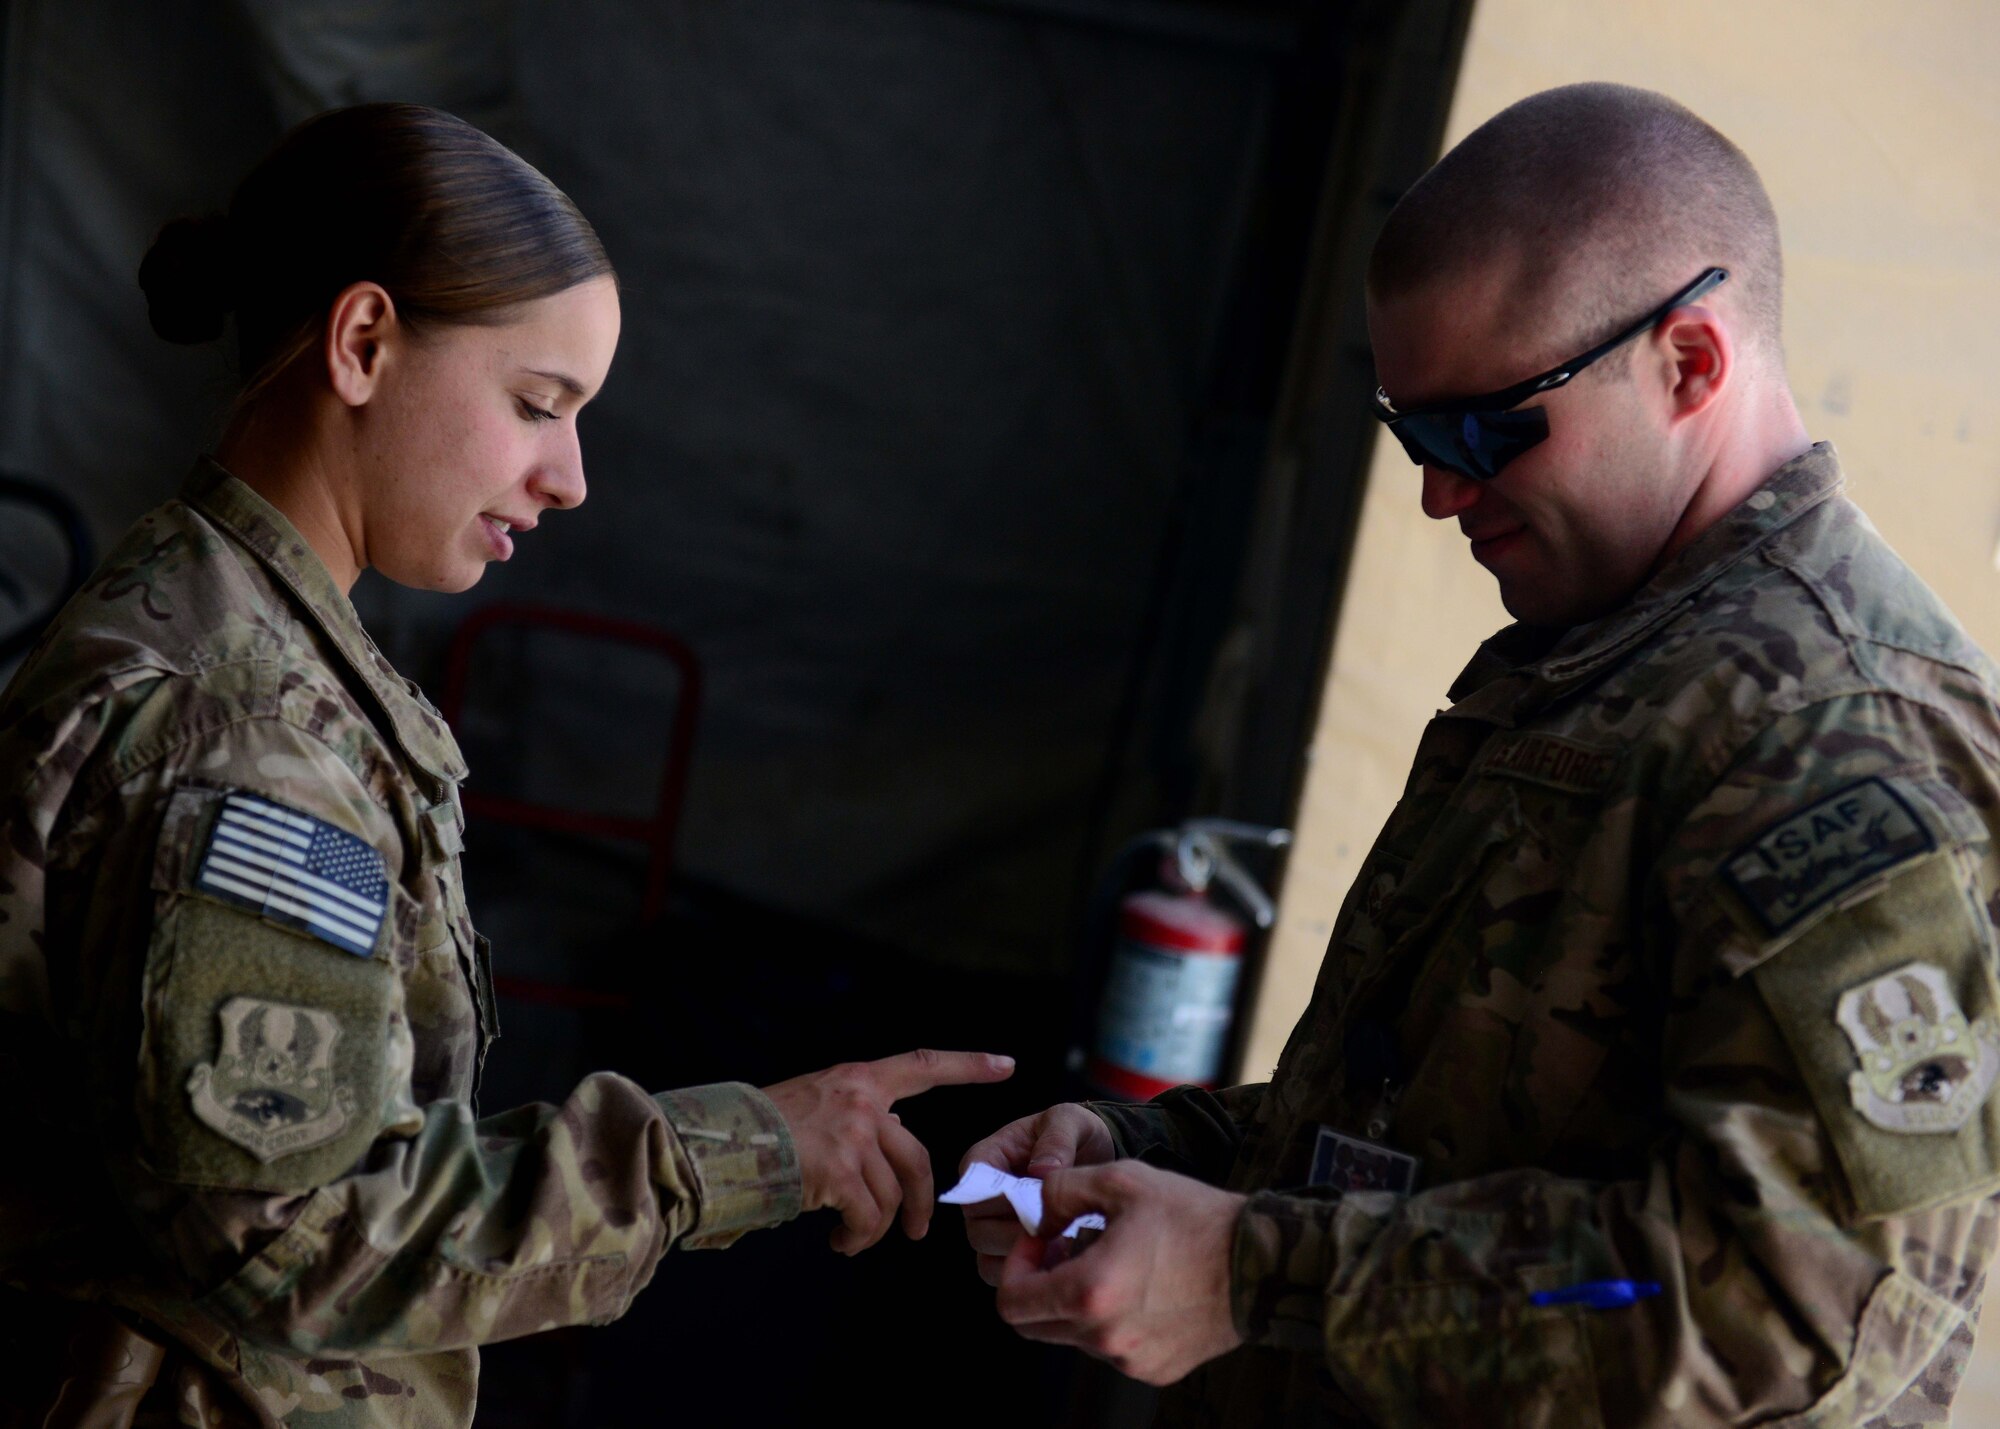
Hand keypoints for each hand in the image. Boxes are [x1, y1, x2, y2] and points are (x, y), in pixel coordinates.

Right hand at [763, 1049, 1013, 1254]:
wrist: (717, 1143)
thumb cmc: (759, 1129)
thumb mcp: (814, 1102)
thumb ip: (855, 1115)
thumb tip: (890, 1139)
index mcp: (857, 1079)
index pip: (922, 1064)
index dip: (967, 1066)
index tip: (1006, 1065)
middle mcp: (862, 1102)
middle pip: (918, 1158)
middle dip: (923, 1201)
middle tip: (917, 1231)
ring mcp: (853, 1135)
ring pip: (891, 1195)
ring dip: (875, 1228)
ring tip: (850, 1240)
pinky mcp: (840, 1171)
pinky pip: (867, 1217)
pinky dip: (858, 1238)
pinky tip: (840, 1241)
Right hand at [960, 1103, 1116, 1285]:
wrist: (1093, 1155)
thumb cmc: (1073, 1133)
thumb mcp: (1069, 1121)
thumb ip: (1056, 1140)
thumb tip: (1041, 1171)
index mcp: (985, 1159)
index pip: (971, 1189)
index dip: (1002, 1202)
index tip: (1040, 1202)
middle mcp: (980, 1197)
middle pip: (978, 1229)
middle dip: (1017, 1234)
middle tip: (1057, 1232)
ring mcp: (990, 1227)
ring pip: (987, 1257)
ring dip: (1024, 1257)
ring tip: (1063, 1246)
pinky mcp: (1005, 1252)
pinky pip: (1002, 1274)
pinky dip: (1028, 1273)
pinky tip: (1060, 1260)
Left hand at [994, 1160, 1245, 1385]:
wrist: (1262, 1264)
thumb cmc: (1196, 1218)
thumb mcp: (1123, 1181)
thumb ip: (1062, 1190)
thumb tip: (1032, 1207)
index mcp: (1091, 1292)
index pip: (1012, 1302)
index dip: (1014, 1267)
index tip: (1038, 1241)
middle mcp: (1105, 1337)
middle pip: (1035, 1325)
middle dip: (1037, 1285)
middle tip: (1063, 1249)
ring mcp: (1130, 1360)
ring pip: (1073, 1336)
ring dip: (1076, 1300)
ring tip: (1111, 1259)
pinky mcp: (1154, 1370)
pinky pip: (1111, 1347)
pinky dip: (1110, 1319)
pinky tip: (1140, 1284)